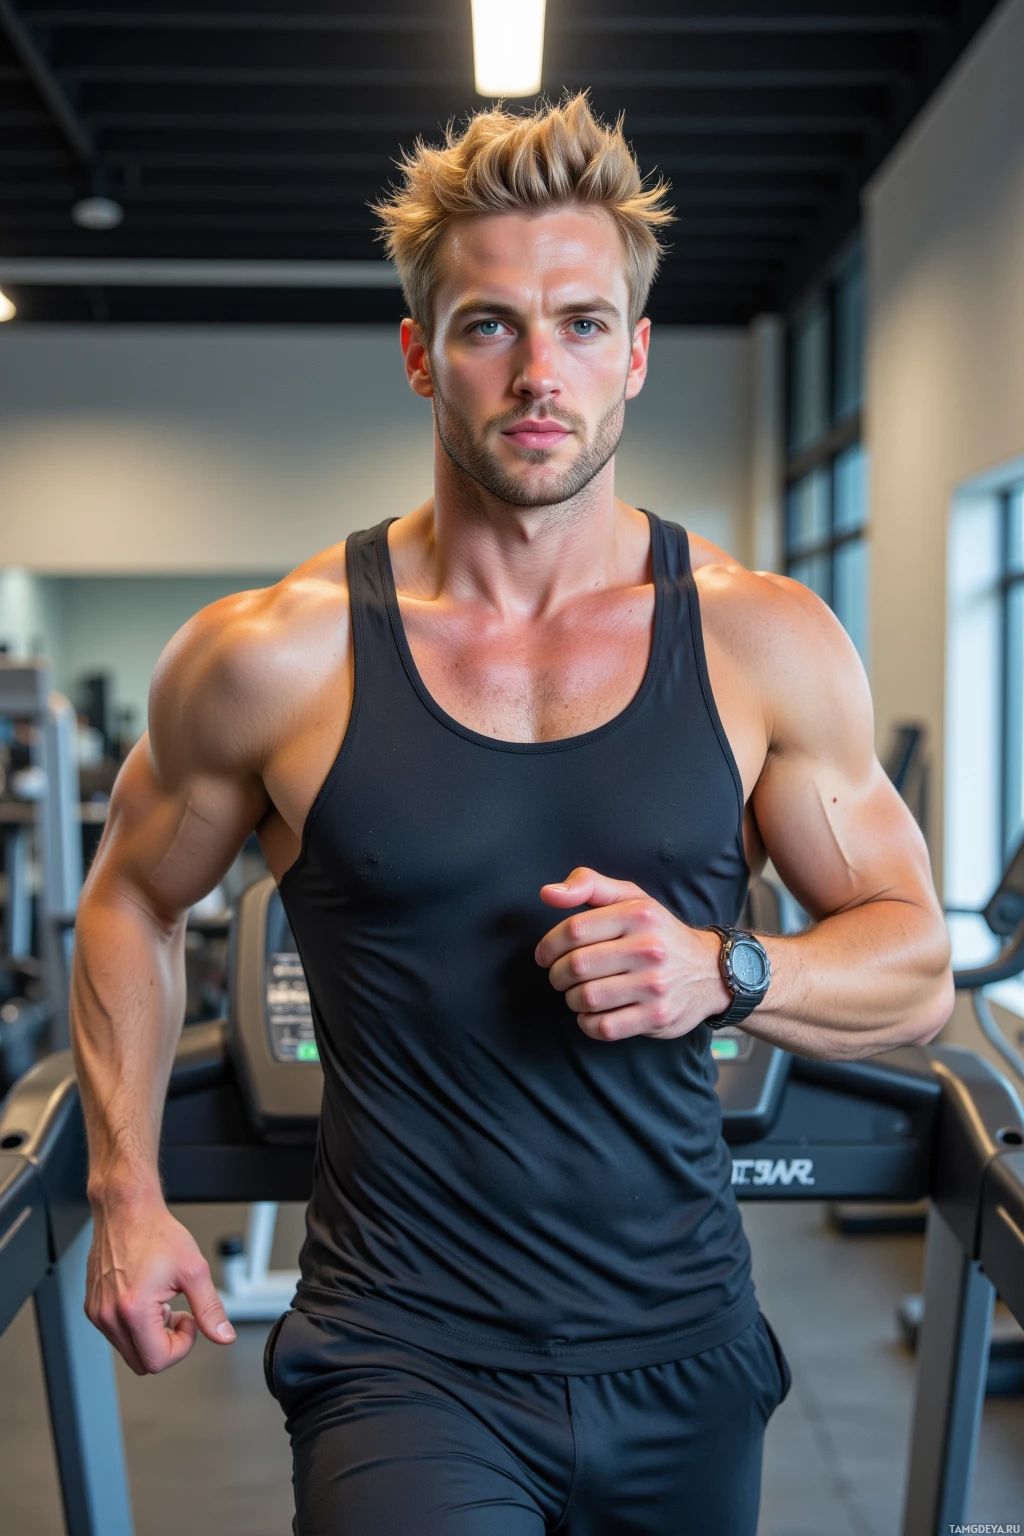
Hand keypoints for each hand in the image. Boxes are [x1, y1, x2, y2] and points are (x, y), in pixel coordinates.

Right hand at [85, 1191, 235, 1373]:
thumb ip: (210, 1308)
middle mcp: (109, 1316)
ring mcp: (98, 1313)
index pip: (158, 1361)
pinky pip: (116, 1335)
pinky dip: (135, 1327)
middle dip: (167, 1345)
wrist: (127, 1211)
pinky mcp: (93, 1307)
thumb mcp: (194, 1270)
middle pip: (142, 1363)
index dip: (182, 1346)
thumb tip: (223, 1335)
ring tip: (163, 1303)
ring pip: (129, 1351)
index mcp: (133, 1310)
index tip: (190, 1321)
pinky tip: (147, 1300)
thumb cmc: (155, 1233)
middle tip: (178, 1315)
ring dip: (151, 1336)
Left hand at [535, 867, 730, 1041]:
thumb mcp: (630, 898)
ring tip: (578, 992)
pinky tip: (592, 1013)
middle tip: (559, 976)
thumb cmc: (658, 932)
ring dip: (571, 998)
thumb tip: (548, 893)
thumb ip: (588, 886)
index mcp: (638, 914)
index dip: (549, 945)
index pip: (574, 930)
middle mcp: (649, 948)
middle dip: (557, 974)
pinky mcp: (657, 1017)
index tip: (545, 955)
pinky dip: (587, 1022)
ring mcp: (655, 986)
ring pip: (586, 998)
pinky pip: (604, 1027)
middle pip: (576, 966)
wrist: (711, 971)